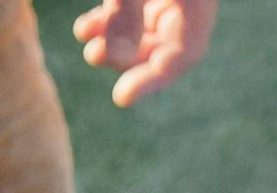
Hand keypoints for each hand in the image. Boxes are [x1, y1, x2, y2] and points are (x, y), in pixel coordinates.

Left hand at [76, 0, 217, 106]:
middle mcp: (191, 1)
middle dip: (127, 59)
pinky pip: (136, 13)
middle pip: (165, 47)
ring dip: (114, 44)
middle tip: (94, 55)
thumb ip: (126, 10)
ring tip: (87, 41)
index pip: (186, 53)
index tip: (120, 98)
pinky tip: (85, 28)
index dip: (152, 79)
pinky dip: (111, 23)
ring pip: (147, 32)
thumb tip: (117, 55)